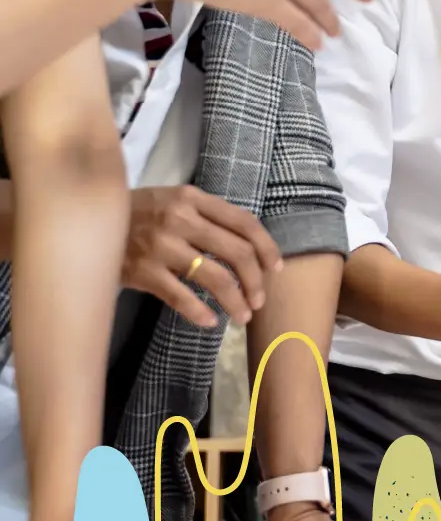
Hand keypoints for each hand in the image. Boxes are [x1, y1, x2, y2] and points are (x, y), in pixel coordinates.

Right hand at [123, 185, 281, 328]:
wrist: (84, 223)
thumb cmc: (137, 214)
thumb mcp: (173, 201)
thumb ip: (208, 217)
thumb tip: (251, 248)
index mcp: (192, 199)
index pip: (245, 223)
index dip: (267, 248)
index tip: (275, 269)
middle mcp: (179, 219)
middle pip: (238, 254)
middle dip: (256, 282)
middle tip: (258, 300)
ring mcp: (160, 245)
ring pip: (216, 279)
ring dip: (236, 302)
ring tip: (241, 316)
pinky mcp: (143, 271)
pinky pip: (182, 297)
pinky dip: (201, 313)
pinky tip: (210, 321)